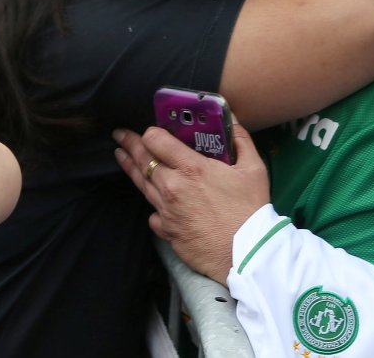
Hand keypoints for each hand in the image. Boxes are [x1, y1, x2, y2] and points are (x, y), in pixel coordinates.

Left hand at [112, 122, 268, 285]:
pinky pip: (152, 211)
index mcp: (190, 168)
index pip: (155, 140)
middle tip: (120, 134)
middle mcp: (171, 186)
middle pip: (141, 159)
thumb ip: (240, 140)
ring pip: (141, 183)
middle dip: (129, 143)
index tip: (150, 130)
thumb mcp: (253, 169)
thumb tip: (232, 119)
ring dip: (130, 166)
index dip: (150, 132)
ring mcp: (165, 209)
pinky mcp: (164, 229)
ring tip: (121, 154)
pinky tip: (152, 198)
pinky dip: (153, 204)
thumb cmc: (251, 210)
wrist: (247, 255)